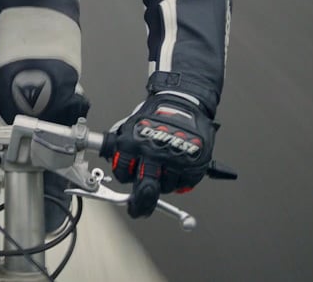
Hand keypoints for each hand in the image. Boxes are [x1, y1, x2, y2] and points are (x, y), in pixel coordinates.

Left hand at [104, 94, 215, 217]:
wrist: (182, 103)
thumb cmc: (155, 117)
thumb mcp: (132, 128)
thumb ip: (124, 151)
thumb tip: (118, 172)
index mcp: (132, 144)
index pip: (123, 174)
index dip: (126, 177)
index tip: (129, 177)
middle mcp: (152, 153)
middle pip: (145, 189)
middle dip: (142, 202)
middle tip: (139, 209)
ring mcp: (174, 159)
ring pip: (166, 188)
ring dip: (165, 183)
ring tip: (166, 165)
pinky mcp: (194, 163)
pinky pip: (184, 184)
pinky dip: (182, 180)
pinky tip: (179, 165)